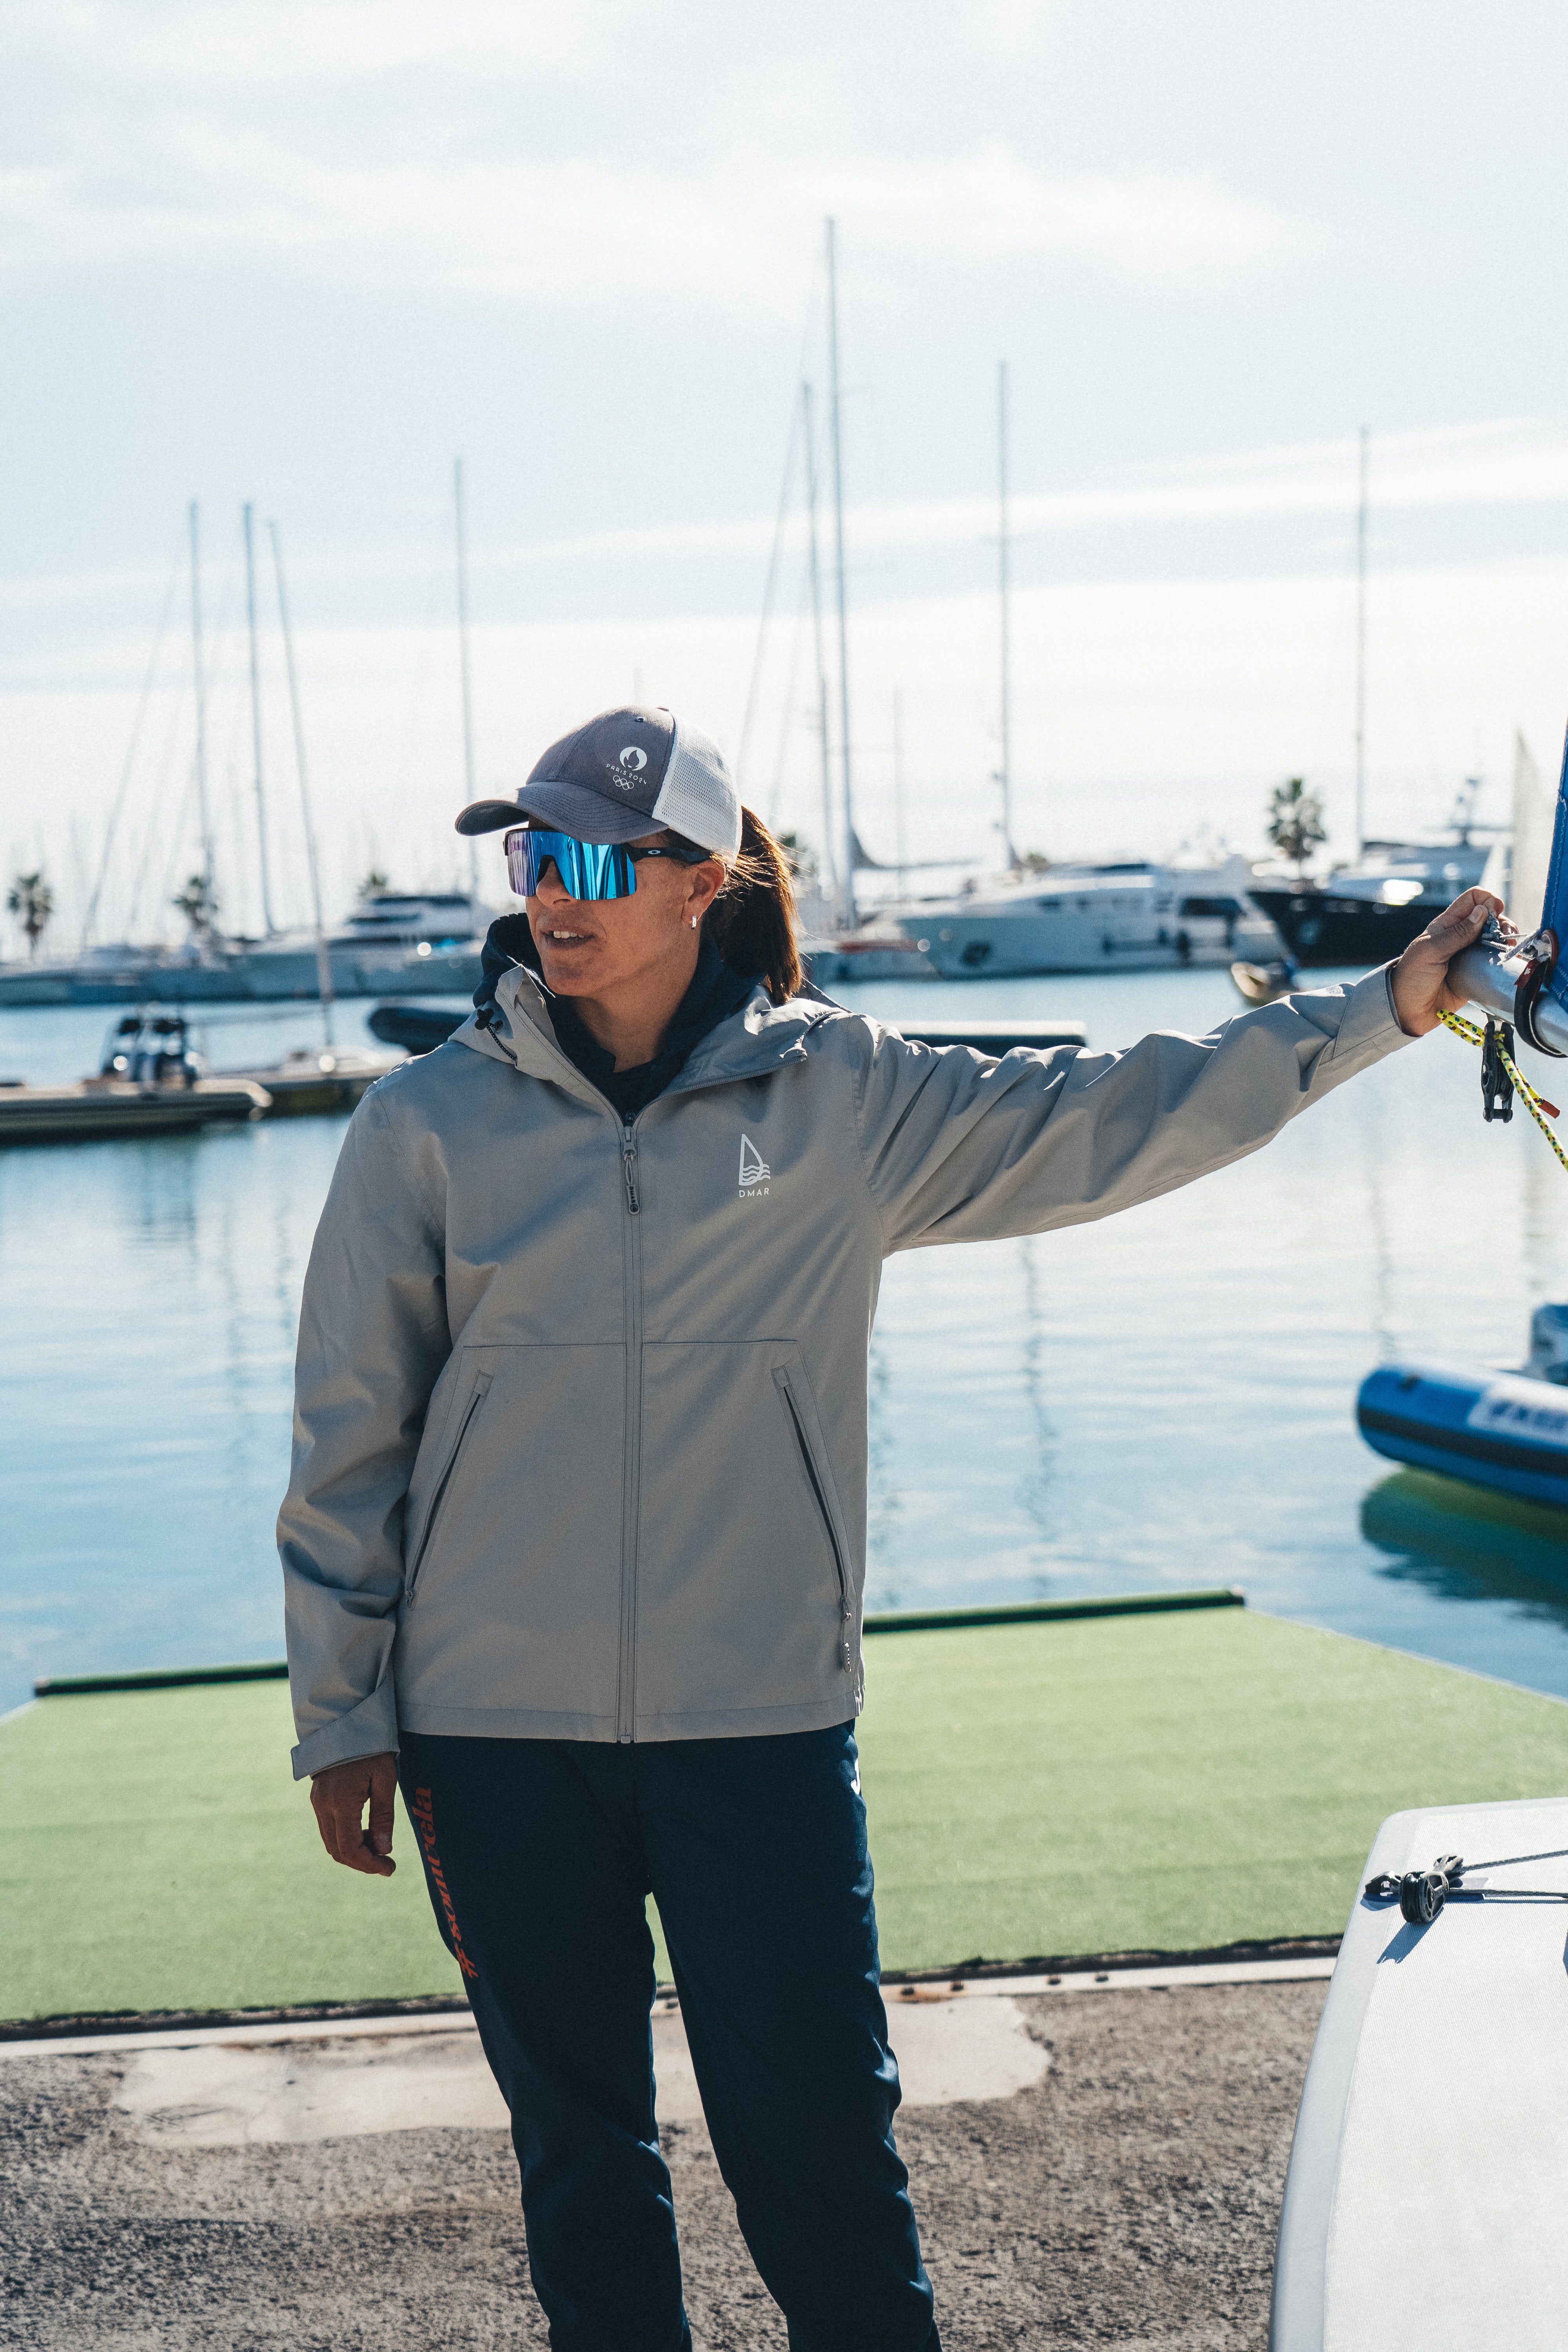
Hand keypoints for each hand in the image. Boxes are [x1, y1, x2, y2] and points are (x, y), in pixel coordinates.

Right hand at [310, 1751, 398, 1875]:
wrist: (346, 1721)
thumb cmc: (372, 1747)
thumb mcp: (386, 1779)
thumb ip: (383, 1816)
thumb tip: (383, 1850)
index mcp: (342, 1801)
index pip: (350, 1848)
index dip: (369, 1865)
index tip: (389, 1869)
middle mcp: (324, 1805)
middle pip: (338, 1851)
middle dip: (362, 1863)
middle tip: (386, 1864)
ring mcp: (317, 1802)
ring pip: (331, 1842)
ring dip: (353, 1852)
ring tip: (378, 1847)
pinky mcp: (317, 1799)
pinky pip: (328, 1829)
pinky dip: (345, 1839)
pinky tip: (364, 1832)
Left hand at [1391, 888, 1512, 1036]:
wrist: (1409, 1011)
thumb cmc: (1412, 978)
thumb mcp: (1431, 952)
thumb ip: (1457, 934)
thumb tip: (1482, 912)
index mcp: (1447, 924)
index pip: (1472, 899)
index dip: (1486, 900)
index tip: (1494, 912)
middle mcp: (1461, 935)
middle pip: (1490, 917)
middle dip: (1503, 921)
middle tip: (1505, 936)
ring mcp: (1470, 953)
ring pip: (1496, 937)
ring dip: (1507, 938)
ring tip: (1509, 947)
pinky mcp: (1477, 971)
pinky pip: (1496, 959)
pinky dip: (1506, 955)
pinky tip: (1510, 959)